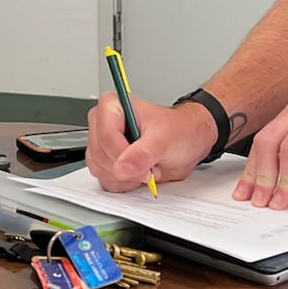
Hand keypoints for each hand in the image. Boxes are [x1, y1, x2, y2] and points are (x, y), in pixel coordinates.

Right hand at [86, 92, 218, 191]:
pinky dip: (124, 183)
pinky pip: (104, 179)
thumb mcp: (165, 139)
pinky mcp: (105, 161)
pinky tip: (138, 173)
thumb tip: (122, 166)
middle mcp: (103, 122)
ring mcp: (102, 143)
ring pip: (99, 168)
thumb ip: (143, 153)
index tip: (145, 165)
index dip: (123, 155)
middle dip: (127, 168)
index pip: (105, 135)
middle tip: (150, 166)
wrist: (188, 143)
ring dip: (126, 176)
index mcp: (113, 105)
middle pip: (100, 154)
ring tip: (146, 167)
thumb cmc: (179, 131)